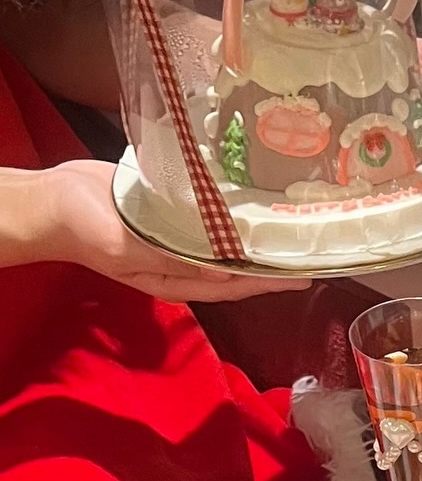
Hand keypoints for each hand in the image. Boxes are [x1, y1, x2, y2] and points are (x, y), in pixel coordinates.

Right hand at [36, 160, 309, 300]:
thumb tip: (223, 271)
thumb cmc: (84, 229)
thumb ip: (173, 259)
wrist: (52, 199)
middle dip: (273, 258)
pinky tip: (254, 194)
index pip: (236, 285)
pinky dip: (231, 205)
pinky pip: (209, 211)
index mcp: (177, 278)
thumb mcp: (128, 249)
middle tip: (310, 245)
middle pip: (239, 263)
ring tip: (292, 219)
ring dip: (256, 230)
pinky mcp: (171, 208)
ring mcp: (178, 234)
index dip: (271, 282)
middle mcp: (184, 258)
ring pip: (228, 237)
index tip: (307, 276)